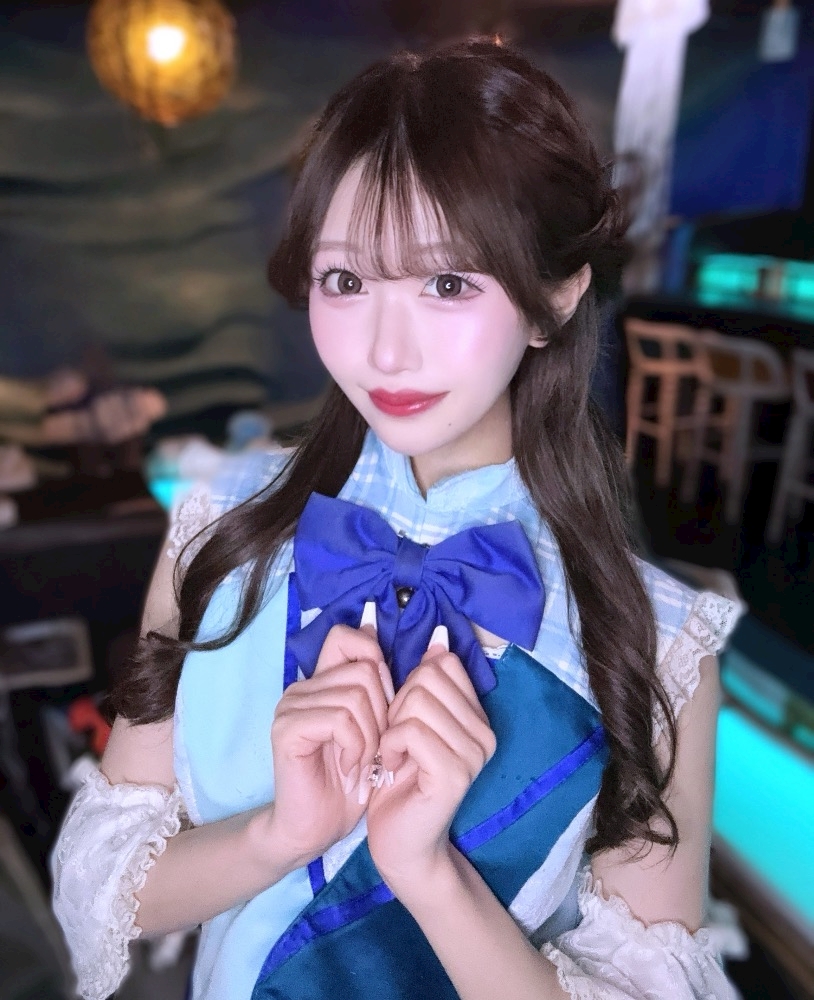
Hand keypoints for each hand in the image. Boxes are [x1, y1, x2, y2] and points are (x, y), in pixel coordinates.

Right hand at [269, 604, 392, 867]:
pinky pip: (340, 719)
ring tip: (363, 761)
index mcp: (320, 681)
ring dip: (371, 735)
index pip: (345, 637)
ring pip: (356, 695)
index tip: (385, 702)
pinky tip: (350, 765)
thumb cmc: (349, 780)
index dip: (374, 660)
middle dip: (383, 713)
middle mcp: (301, 687)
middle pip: (363, 670)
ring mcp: (290, 706)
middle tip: (375, 748)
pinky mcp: (287, 729)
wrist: (316, 827)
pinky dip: (356, 745)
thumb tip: (375, 623)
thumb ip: (374, 682)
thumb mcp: (373, 725)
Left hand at [366, 627, 495, 899]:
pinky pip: (410, 729)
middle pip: (428, 678)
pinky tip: (389, 764)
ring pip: (417, 701)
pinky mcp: (454, 773)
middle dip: (398, 704)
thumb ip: (426, 681)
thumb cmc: (400, 778)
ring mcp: (474, 754)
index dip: (410, 684)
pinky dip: (389, 743)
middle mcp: (486, 733)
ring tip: (393, 753)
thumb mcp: (411, 719)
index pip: (443, 663)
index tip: (403, 718)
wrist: (400, 841)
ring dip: (391, 726)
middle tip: (395, 739)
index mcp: (479, 716)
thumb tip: (440, 635)